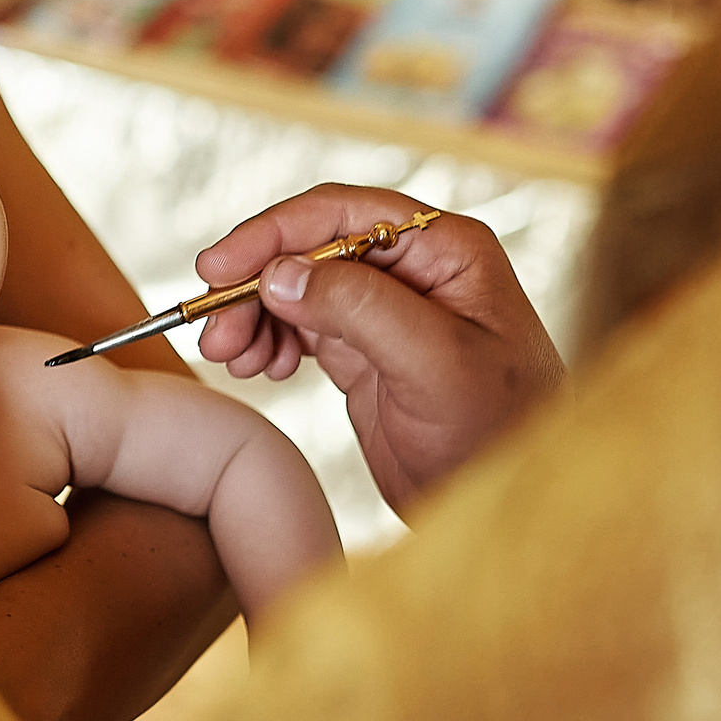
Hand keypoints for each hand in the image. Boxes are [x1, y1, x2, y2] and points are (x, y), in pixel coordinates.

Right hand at [194, 185, 562, 515]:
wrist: (505, 506)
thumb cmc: (500, 432)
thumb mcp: (434, 364)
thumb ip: (358, 308)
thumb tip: (279, 273)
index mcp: (444, 249)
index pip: (341, 214)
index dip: (272, 234)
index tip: (217, 267)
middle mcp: (414, 269)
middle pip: (308, 248)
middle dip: (254, 283)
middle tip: (214, 329)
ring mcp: (387, 311)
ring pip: (296, 288)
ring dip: (254, 315)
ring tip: (229, 356)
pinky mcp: (365, 352)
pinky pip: (300, 327)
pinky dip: (269, 340)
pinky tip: (259, 367)